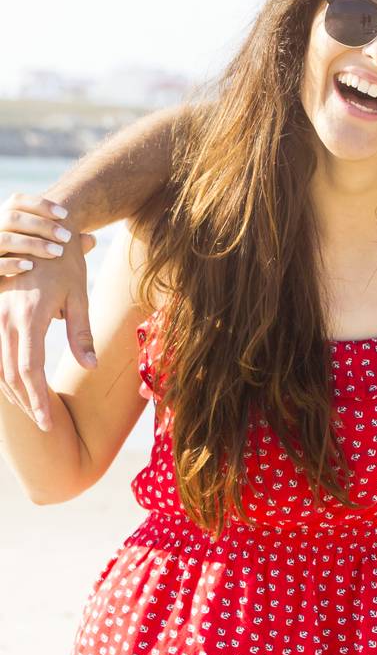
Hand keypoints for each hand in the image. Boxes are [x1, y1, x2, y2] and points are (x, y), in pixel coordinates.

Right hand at [0, 194, 97, 276]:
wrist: (6, 295)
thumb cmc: (27, 269)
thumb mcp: (43, 253)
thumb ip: (61, 245)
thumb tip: (91, 239)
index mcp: (4, 220)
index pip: (17, 201)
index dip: (40, 204)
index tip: (65, 214)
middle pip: (12, 217)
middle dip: (42, 225)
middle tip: (67, 237)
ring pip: (4, 238)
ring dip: (33, 244)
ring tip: (57, 253)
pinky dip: (12, 263)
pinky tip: (30, 267)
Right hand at [0, 200, 97, 429]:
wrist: (39, 229)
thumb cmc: (64, 264)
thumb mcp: (79, 297)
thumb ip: (81, 334)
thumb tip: (89, 366)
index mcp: (28, 318)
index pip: (30, 371)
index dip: (38, 400)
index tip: (50, 424)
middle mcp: (5, 320)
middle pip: (12, 374)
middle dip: (28, 403)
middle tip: (46, 426)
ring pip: (0, 364)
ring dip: (16, 391)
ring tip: (36, 411)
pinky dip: (6, 372)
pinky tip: (19, 386)